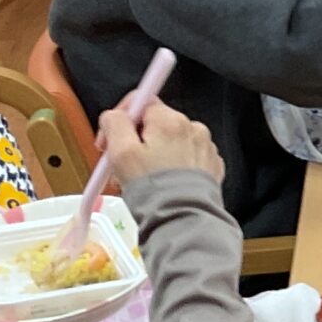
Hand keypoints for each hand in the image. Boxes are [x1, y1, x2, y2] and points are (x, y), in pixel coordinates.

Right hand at [102, 101, 222, 187]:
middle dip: (136, 142)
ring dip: (154, 155)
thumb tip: (114, 114)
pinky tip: (163, 184)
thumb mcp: (121, 154)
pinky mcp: (211, 165)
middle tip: (124, 167)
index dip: (121, 119)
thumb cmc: (153, 191)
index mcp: (169, 121)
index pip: (141, 101)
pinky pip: (186, 157)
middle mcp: (192, 128)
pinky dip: (173, 167)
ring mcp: (204, 147)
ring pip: (171, 141)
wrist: (184, 220)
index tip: (111, 139)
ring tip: (144, 180)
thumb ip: (114, 125)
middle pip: (155, 123)